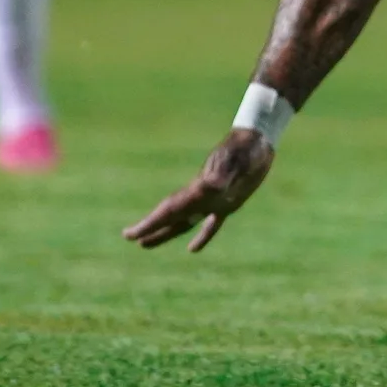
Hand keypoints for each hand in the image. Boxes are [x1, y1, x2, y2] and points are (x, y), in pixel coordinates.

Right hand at [123, 129, 275, 252]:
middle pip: (171, 216)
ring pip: (184, 221)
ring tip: (146, 244)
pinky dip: (202, 235)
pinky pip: (210, 224)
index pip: (169, 210)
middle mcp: (202, 195)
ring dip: (166, 232)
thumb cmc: (248, 147)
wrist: (257, 138)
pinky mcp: (228, 202)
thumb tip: (213, 187)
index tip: (129, 234)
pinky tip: (192, 249)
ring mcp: (213, 199)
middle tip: (131, 238)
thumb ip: (224, 173)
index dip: (150, 223)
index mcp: (200, 188)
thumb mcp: (238, 158)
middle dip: (151, 228)